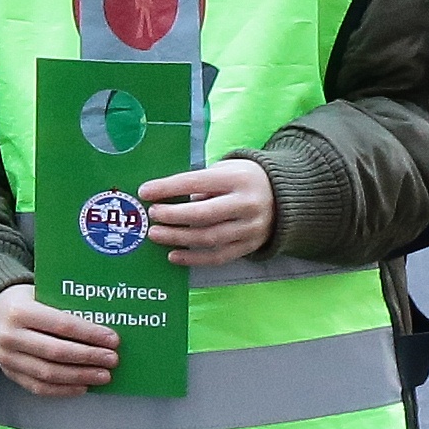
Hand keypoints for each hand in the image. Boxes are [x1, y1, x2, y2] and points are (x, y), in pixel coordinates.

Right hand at [0, 286, 118, 396]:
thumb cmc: (25, 301)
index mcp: (20, 311)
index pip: (61, 324)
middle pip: (56, 352)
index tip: (113, 339)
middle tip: (112, 360)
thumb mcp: (40, 294)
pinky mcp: (9, 374)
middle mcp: (10, 336)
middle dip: (89, 357)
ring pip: (48, 373)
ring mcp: (7, 358)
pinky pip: (39, 387)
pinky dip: (63, 390)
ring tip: (103, 376)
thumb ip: (64, 307)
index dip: (89, 334)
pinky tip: (82, 386)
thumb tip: (102, 327)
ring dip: (80, 376)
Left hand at [145, 157, 278, 266]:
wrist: (284, 195)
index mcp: (237, 179)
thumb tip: (166, 199)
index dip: (168, 188)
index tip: (145, 192)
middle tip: (152, 215)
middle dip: (173, 216)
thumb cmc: (242, 179)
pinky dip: (194, 258)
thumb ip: (200, 183)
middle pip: (203, 214)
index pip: (196, 182)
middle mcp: (246, 204)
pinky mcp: (249, 245)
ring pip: (209, 238)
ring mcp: (250, 227)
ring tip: (156, 234)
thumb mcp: (225, 170)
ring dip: (178, 238)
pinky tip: (174, 255)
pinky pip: (218, 257)